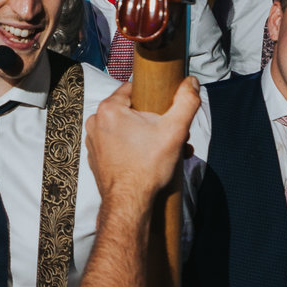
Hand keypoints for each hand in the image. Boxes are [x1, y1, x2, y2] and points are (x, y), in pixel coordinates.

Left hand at [84, 77, 200, 208]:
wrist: (129, 203)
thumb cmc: (147, 168)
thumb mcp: (174, 130)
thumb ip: (186, 102)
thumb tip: (191, 83)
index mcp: (109, 109)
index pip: (134, 89)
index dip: (154, 98)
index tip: (165, 111)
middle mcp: (96, 122)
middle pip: (132, 111)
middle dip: (154, 122)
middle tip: (171, 136)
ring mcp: (94, 141)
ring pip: (126, 129)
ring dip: (147, 137)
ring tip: (165, 151)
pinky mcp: (97, 157)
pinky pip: (118, 145)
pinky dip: (133, 149)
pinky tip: (149, 160)